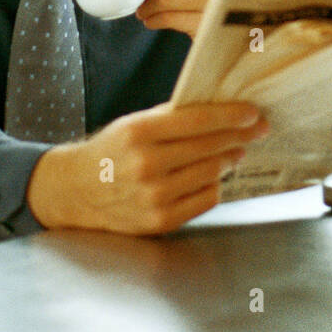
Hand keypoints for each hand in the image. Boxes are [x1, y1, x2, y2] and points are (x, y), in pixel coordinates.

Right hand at [26, 100, 269, 234]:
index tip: (252, 112)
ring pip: (211, 173)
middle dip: (239, 135)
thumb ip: (172, 118)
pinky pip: (205, 199)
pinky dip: (214, 186)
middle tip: (257, 129)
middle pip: (209, 146)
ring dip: (229, 159)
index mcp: (139, 132)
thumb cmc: (109, 152)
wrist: (74, 191)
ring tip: (235, 151)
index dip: (230, 115)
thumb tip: (219, 111)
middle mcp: (146, 164)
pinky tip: (214, 176)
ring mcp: (154, 196)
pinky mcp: (160, 221)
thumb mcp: (133, 124)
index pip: (198, 120)